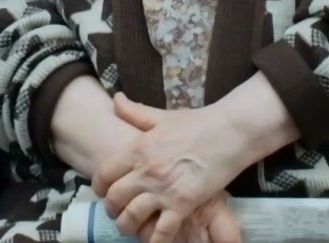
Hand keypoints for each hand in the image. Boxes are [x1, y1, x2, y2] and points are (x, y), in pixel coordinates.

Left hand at [93, 95, 243, 242]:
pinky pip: (162, 230)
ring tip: (129, 227)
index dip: (99, 186)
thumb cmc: (196, 123)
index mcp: (138, 149)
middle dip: (111, 209)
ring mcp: (163, 189)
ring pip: (131, 217)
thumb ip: (135, 112)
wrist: (229, 132)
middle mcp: (146, 171)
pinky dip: (154, 240)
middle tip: (115, 212)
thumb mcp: (161, 116)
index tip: (103, 191)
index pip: (105, 173)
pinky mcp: (183, 204)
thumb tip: (115, 99)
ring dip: (127, 226)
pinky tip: (153, 241)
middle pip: (115, 198)